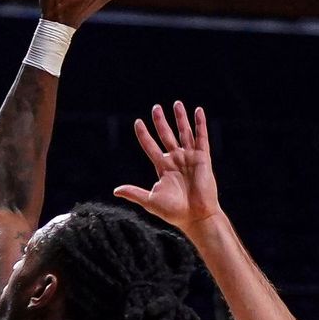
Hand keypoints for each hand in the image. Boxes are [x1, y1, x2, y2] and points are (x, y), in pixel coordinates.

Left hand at [114, 100, 220, 232]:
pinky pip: (201, 137)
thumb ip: (134, 193)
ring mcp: (189, 157)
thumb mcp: (150, 201)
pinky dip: (200, 124)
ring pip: (184, 133)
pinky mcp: (202, 158)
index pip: (150, 146)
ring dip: (180, 118)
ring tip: (176, 103)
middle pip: (166, 135)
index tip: (137, 122)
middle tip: (155, 107)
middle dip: (160, 122)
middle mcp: (175, 160)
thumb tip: (116, 190)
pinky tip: (197, 111)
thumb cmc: (174, 212)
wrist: (196, 216)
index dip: (144, 135)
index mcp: (163, 168)